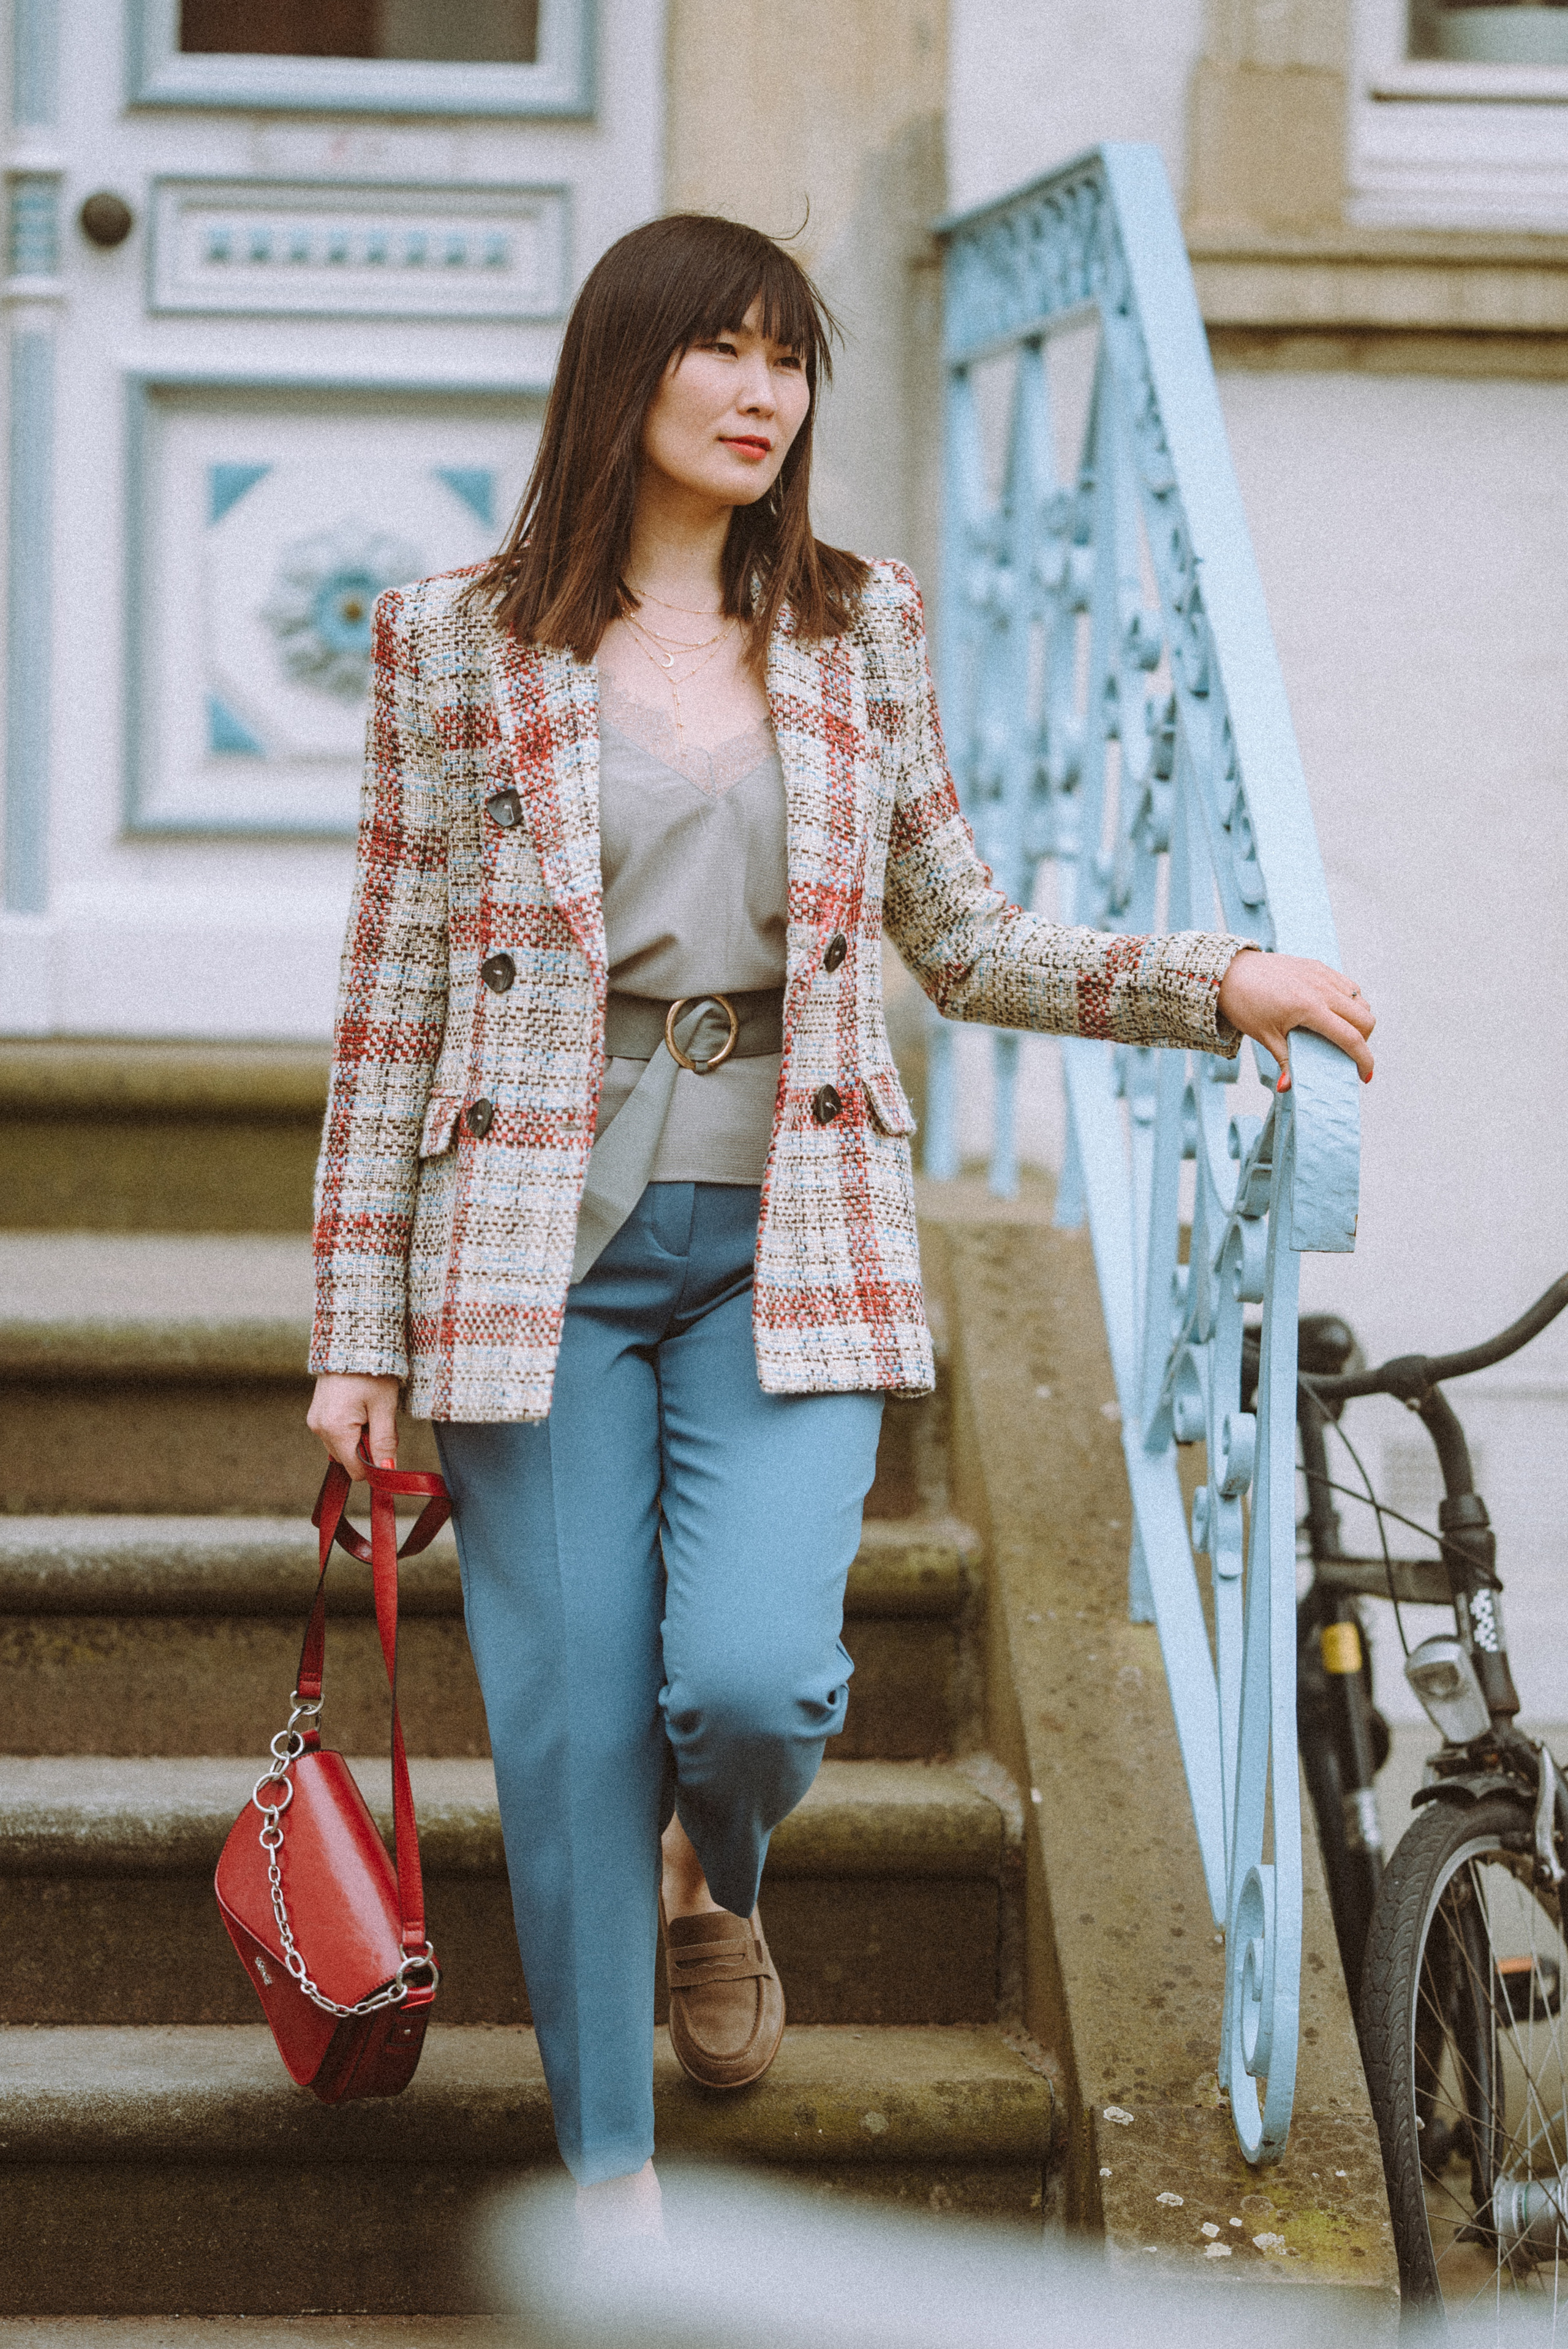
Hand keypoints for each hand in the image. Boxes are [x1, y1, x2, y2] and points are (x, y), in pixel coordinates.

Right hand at [306, 1373, 400, 1477]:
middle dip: (368, 1447)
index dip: (375, 1464)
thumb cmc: (371, 1370)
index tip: (388, 1444)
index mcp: (335, 1428)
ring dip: (360, 1436)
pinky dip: (351, 1427)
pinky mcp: (317, 1413)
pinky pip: (337, 1433)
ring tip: (369, 1409)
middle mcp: (319, 1428)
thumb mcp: (384, 1406)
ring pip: (343, 1446)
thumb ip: (384, 1442)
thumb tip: (386, 1471)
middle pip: (349, 1459)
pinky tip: (359, 1407)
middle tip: (379, 1418)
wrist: (352, 1341)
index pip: (356, 1470)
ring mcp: (315, 1420)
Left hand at [1216, 949, 1374, 1091]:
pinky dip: (1351, 1001)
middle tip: (1347, 1053)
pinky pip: (1348, 985)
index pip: (1351, 1037)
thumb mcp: (1265, 1036)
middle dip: (1363, 1041)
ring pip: (1360, 1000)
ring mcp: (1322, 974)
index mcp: (1310, 1007)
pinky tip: (1335, 1013)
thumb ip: (1284, 1061)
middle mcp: (1322, 988)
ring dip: (1359, 1020)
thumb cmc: (1244, 1004)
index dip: (1363, 1060)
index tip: (1364, 1076)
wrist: (1228, 972)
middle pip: (1365, 1018)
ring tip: (1341, 1034)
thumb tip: (1287, 1088)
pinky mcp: (1318, 966)